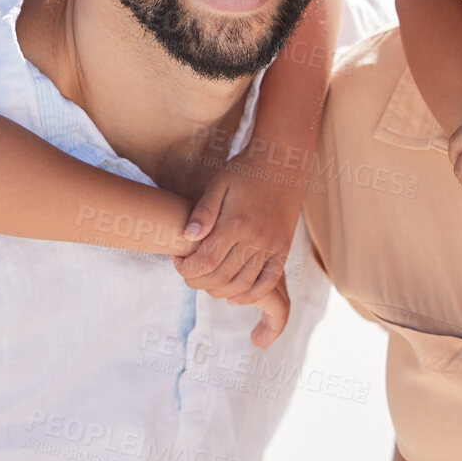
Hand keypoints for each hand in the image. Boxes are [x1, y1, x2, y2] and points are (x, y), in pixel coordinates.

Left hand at [172, 153, 305, 340]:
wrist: (283, 162)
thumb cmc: (245, 171)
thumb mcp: (218, 184)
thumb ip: (203, 212)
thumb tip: (186, 238)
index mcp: (235, 223)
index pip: (206, 261)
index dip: (187, 269)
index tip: (178, 262)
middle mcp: (255, 238)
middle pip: (221, 277)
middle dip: (197, 282)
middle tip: (187, 274)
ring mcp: (272, 246)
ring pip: (243, 284)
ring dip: (219, 291)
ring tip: (206, 282)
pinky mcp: (283, 249)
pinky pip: (268, 282)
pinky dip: (250, 295)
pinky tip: (235, 298)